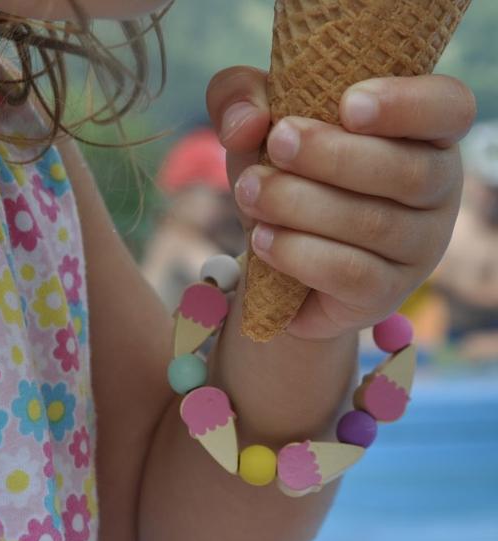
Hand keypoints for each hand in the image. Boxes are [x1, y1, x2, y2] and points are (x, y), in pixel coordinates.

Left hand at [206, 67, 476, 339]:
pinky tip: (261, 240)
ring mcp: (417, 249)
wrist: (280, 259)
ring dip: (300, 204)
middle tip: (277, 144)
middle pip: (406, 171)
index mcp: (422, 136)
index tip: (347, 104)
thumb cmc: (286, 177)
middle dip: (331, 155)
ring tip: (249, 193)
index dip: (406, 104)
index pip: (448, 109)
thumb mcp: (257, 127)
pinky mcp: (385, 293)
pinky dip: (299, 253)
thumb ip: (240, 99)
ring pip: (373, 224)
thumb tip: (247, 124)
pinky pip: (351, 273)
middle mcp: (435, 192)